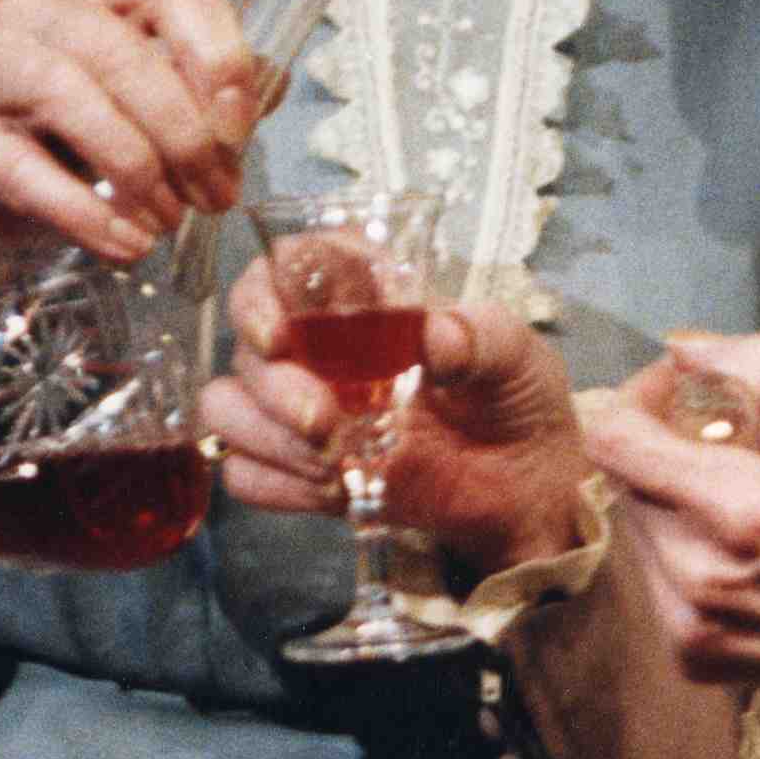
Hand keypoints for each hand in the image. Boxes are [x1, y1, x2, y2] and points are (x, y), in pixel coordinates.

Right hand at [0, 0, 255, 259]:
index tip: (238, 128)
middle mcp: (42, 2)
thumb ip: (203, 90)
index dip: (215, 53)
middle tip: (215, 197)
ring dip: (136, 170)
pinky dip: (84, 213)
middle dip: (183, 134)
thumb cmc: (74, 108)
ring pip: (70, 96)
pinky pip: (22, 168)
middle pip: (123, 54)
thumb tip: (263, 106)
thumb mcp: (144, 82)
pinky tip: (125, 244)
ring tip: (169, 223)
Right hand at [203, 267, 591, 585]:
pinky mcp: (306, 473)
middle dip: (274, 387)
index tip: (279, 333)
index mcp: (365, 299)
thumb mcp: (518, 353)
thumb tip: (436, 336)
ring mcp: (307, 412)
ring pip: (229, 408)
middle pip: (247, 347)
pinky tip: (329, 487)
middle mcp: (321, 349)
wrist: (530, 488)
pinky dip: (275, 483)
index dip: (263, 293)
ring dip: (266, 435)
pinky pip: (245, 473)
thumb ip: (480, 336)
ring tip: (333, 457)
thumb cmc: (519, 398)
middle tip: (324, 421)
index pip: (284, 269)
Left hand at [583, 333, 759, 707]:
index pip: (614, 438)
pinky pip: (658, 578)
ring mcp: (687, 621)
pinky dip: (688, 550)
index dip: (637, 398)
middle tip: (728, 439)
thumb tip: (684, 349)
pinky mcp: (692, 656)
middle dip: (664, 444)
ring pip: (639, 527)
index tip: (682, 393)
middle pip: (623, 479)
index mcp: (736, 505)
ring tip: (744, 498)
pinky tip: (746, 550)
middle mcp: (695, 568)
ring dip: (675, 498)